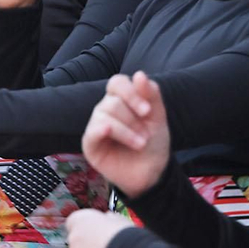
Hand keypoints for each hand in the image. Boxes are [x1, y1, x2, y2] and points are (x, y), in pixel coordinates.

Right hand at [81, 72, 170, 198]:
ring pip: (104, 114)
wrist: (153, 173)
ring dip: (126, 129)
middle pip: (113, 100)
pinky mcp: (90, 144)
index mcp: (121, 100)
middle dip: (133, 118)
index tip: (147, 111)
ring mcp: (96, 126)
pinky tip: (110, 133)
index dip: (131, 93)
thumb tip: (139, 74)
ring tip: (140, 143)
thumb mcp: (157, 117)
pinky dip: (104, 129)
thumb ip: (151, 95)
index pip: (117, 82)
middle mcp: (106, 110)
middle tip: (146, 134)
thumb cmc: (154, 143)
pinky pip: (93, 131)